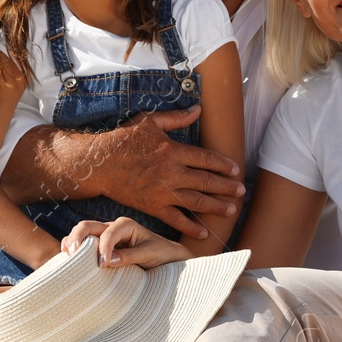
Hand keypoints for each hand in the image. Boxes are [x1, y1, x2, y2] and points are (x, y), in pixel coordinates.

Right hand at [63, 217, 191, 268]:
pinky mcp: (99, 246)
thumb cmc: (160, 253)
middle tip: (72, 254)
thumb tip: (107, 261)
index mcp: (125, 225)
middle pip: (87, 226)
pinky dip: (73, 248)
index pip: (108, 233)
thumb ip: (129, 256)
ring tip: (67, 256)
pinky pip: (82, 244)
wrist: (166, 256)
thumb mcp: (149, 254)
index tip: (102, 265)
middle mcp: (112, 227)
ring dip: (72, 242)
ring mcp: (103, 236)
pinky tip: (68, 258)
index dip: (103, 248)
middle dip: (77, 238)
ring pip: (81, 233)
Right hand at [97, 108, 244, 240]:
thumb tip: (198, 109)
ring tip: (231, 210)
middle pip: (207, 181)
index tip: (235, 170)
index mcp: (174, 151)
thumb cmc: (124, 139)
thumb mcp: (150, 122)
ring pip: (197, 202)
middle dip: (227, 187)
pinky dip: (190, 227)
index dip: (224, 165)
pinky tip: (203, 232)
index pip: (207, 159)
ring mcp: (163, 192)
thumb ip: (177, 117)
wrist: (99, 163)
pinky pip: (175, 219)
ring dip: (216, 207)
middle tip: (241, 192)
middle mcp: (172, 173)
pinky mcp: (153, 206)